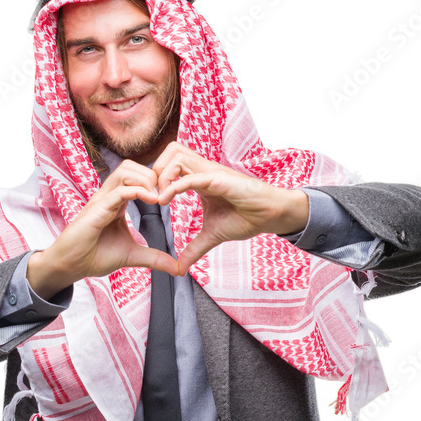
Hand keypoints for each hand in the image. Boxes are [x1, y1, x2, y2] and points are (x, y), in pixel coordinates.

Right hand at [27, 160, 179, 298]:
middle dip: (153, 175)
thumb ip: (154, 258)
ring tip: (159, 197)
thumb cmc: (95, 256)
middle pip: (132, 166)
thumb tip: (177, 268)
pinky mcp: (96, 209)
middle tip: (166, 195)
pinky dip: (137, 191)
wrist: (71, 266)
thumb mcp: (133, 256)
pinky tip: (152, 201)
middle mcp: (109, 196)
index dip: (156, 181)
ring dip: (146, 179)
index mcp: (117, 201)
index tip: (170, 196)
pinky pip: (118, 190)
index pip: (137, 176)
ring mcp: (102, 200)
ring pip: (125, 171)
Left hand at [153, 142, 309, 275]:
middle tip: (151, 195)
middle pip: (170, 152)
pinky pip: (191, 176)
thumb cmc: (246, 218)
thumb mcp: (212, 236)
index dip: (157, 179)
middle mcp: (203, 171)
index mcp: (199, 179)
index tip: (151, 201)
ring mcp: (211, 172)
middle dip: (155, 171)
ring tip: (158, 199)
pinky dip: (174, 186)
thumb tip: (180, 268)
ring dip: (162, 176)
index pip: (171, 165)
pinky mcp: (219, 179)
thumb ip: (194, 249)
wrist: (269, 216)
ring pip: (177, 155)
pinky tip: (165, 201)